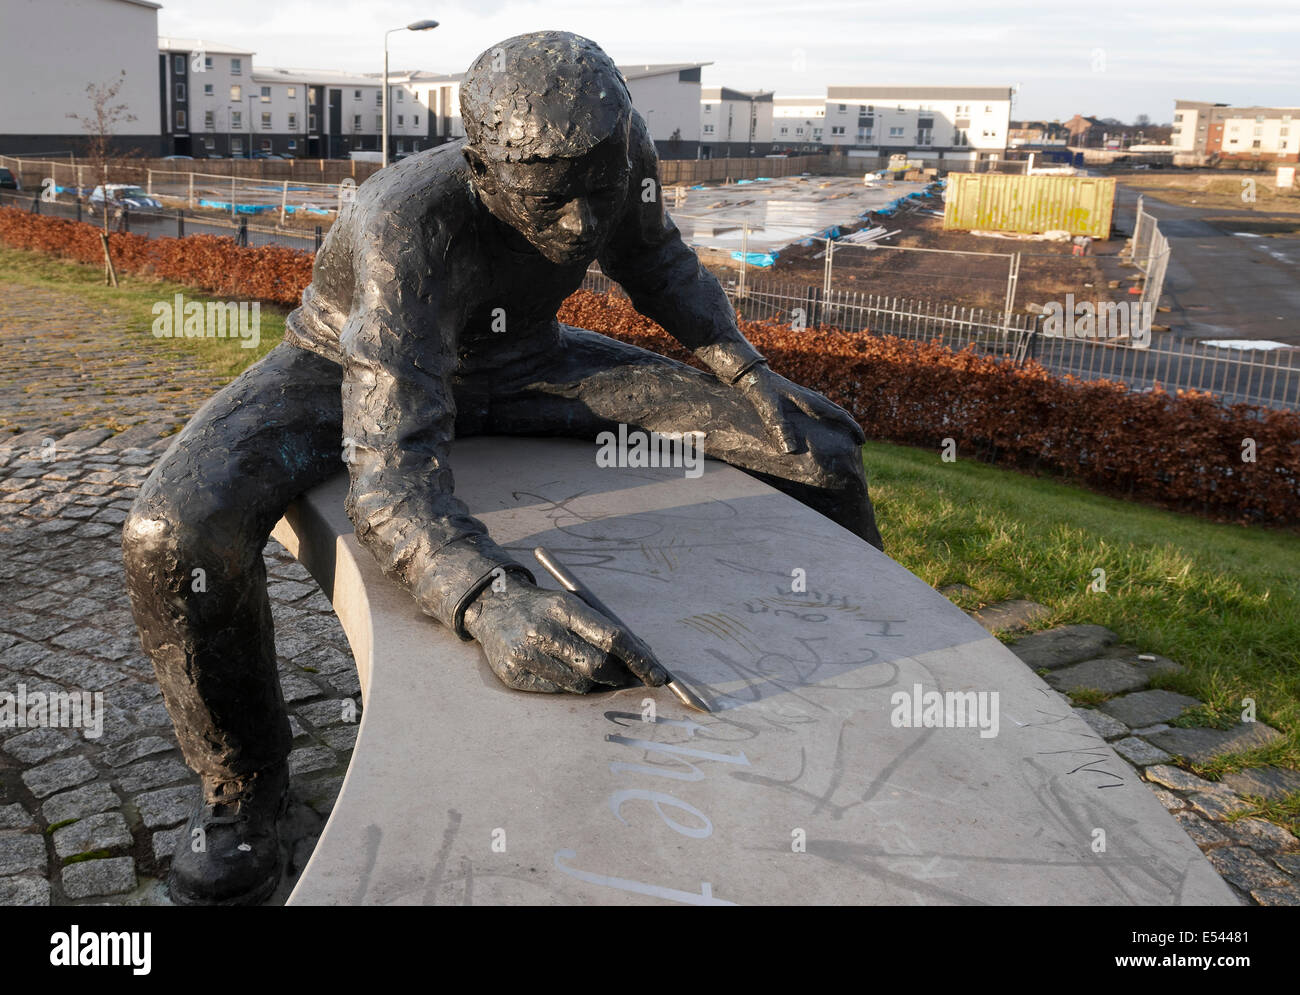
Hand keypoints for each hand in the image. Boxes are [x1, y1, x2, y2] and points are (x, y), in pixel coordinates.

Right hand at [462, 575, 670, 693]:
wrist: (492, 605)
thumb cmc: (545, 607)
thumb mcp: (571, 603)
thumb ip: (604, 627)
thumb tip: (644, 659)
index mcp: (562, 605)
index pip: (612, 636)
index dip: (639, 659)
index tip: (657, 674)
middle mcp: (541, 629)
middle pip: (598, 665)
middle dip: (620, 675)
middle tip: (630, 677)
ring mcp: (524, 654)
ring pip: (580, 684)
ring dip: (596, 683)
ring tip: (594, 671)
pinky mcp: (513, 675)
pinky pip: (557, 691)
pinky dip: (570, 686)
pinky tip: (565, 671)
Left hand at [733, 362, 865, 452]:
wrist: (753, 375)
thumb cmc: (761, 392)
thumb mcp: (769, 410)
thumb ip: (779, 428)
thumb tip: (790, 451)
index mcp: (810, 401)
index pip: (839, 415)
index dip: (852, 428)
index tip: (862, 441)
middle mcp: (812, 397)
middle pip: (839, 411)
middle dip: (851, 426)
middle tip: (859, 442)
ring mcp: (806, 396)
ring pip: (831, 408)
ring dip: (842, 421)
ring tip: (846, 434)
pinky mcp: (799, 396)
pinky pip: (822, 407)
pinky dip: (830, 416)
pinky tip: (824, 424)